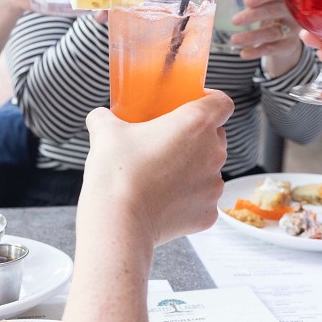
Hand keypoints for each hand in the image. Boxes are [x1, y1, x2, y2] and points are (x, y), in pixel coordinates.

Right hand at [82, 91, 232, 246]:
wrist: (118, 221)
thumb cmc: (117, 173)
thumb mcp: (105, 132)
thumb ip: (105, 117)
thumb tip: (100, 117)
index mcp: (195, 124)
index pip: (222, 103)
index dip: (210, 100)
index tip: (191, 105)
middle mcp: (213, 153)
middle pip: (215, 136)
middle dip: (196, 137)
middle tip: (166, 142)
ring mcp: (214, 186)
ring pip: (209, 169)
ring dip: (192, 168)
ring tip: (161, 175)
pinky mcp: (209, 214)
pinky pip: (202, 199)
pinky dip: (187, 198)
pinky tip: (163, 200)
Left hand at [229, 0, 302, 75]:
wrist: (287, 36)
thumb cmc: (270, 13)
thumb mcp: (265, 5)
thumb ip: (252, 4)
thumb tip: (219, 8)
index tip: (246, 2)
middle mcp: (291, 11)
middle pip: (273, 11)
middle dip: (253, 16)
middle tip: (234, 21)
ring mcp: (292, 29)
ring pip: (272, 32)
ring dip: (252, 36)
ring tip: (234, 40)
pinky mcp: (289, 45)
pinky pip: (272, 48)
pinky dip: (257, 51)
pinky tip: (243, 53)